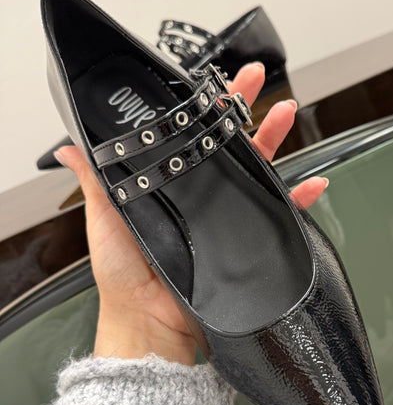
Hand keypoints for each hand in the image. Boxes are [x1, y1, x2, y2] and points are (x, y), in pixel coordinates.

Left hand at [55, 63, 327, 364]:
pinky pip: (279, 217)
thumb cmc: (124, 277)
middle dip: (243, 110)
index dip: (202, 109)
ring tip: (285, 113)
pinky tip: (310, 184)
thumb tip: (70, 146)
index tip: (213, 83)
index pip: (188, 138)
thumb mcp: (105, 221)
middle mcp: (199, 198)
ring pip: (256, 170)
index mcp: (169, 187)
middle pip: (226, 146)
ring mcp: (225, 218)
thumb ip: (96, 183)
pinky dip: (298, 200)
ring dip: (273, 140)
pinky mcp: (246, 241)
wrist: (151, 323)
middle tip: (256, 81)